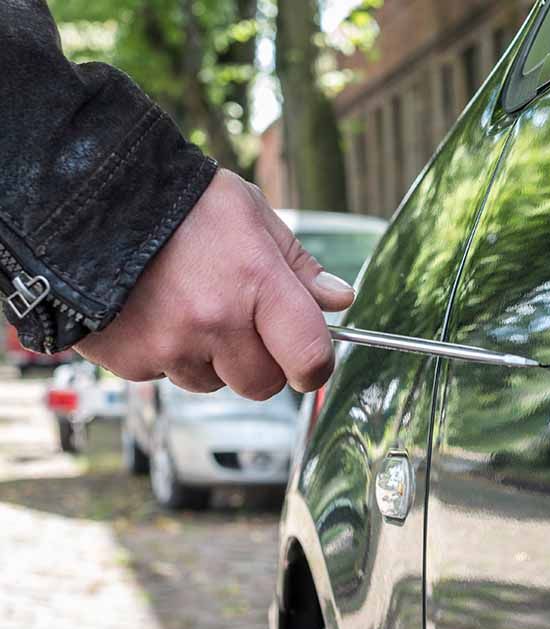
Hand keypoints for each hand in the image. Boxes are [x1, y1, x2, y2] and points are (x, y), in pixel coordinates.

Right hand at [76, 170, 354, 398]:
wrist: (86, 199)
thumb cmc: (180, 203)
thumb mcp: (251, 215)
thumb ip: (298, 265)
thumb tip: (338, 301)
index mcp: (256, 282)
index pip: (309, 356)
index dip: (315, 367)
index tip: (310, 361)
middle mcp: (215, 320)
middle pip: (262, 384)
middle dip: (261, 363)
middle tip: (242, 324)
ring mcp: (170, 345)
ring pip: (213, 384)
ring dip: (212, 360)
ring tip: (191, 308)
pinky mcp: (131, 361)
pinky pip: (167, 377)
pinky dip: (167, 355)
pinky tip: (156, 313)